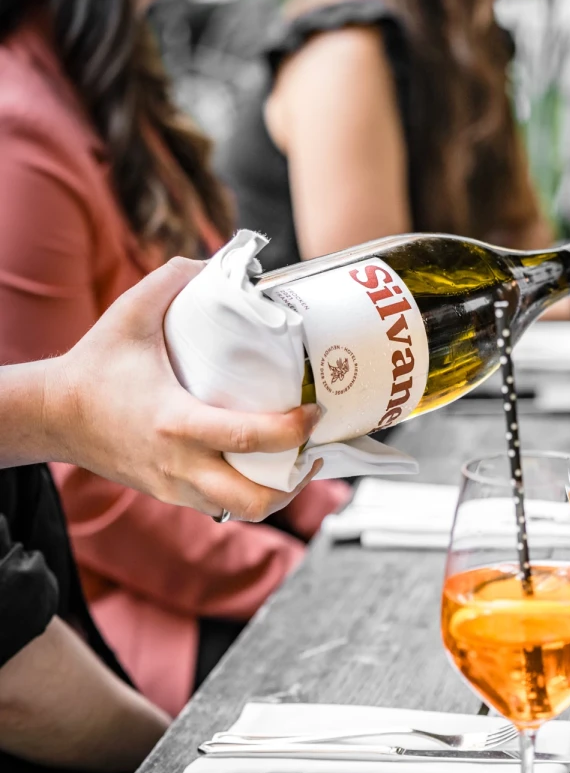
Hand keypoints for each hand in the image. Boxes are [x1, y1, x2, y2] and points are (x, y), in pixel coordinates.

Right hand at [44, 258, 321, 520]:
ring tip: (295, 460)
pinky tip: (260, 464)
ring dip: (277, 493)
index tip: (313, 410)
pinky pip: (221, 505)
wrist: (54, 416)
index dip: (294, 429)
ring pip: (241, 511)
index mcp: (176, 423)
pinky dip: (248, 491)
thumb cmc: (94, 366)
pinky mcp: (170, 494)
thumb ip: (174, 278)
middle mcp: (180, 464)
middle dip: (296, 482)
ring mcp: (176, 487)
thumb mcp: (131, 313)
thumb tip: (219, 261)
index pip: (250, 438)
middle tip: (312, 449)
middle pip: (254, 501)